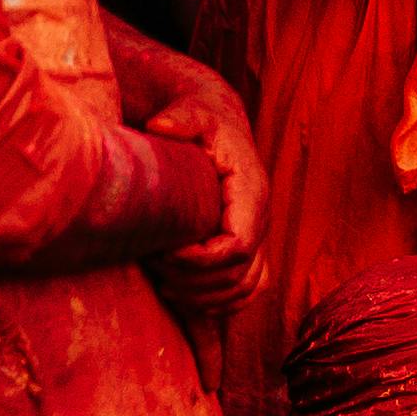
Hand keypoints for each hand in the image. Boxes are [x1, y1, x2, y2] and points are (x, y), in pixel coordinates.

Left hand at [129, 54, 267, 306]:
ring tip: (165, 284)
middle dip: (194, 280)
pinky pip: (248, 290)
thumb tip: (160, 126)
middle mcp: (261, 218)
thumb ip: (181, 118)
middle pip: (239, 274)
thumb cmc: (201, 119)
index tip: (165, 252)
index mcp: (251, 192)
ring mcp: (259, 235)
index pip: (239, 246)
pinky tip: (184, 296)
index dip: (201, 261)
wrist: (218, 122)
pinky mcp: (250, 247)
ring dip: (204, 296)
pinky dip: (220, 302)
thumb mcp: (192, 112)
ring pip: (246, 288)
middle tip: (155, 265)